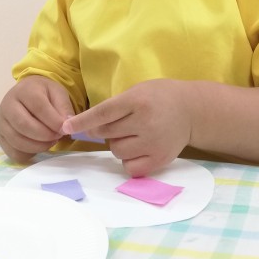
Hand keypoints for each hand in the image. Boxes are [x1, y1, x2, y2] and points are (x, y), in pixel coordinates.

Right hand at [0, 76, 74, 162]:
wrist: (27, 94)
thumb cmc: (44, 94)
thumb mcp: (58, 93)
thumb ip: (64, 108)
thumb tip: (67, 125)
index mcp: (24, 91)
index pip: (38, 107)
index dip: (53, 121)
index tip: (65, 129)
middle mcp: (8, 105)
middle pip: (24, 125)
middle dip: (45, 135)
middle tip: (58, 136)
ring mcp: (1, 122)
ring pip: (17, 141)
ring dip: (39, 146)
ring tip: (51, 141)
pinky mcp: (1, 137)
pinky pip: (13, 152)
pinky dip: (29, 154)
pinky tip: (39, 146)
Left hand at [61, 79, 193, 176]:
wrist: (192, 110)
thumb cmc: (159, 97)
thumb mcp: (138, 91)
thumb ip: (116, 106)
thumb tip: (88, 127)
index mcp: (138, 101)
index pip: (103, 113)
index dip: (82, 121)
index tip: (66, 127)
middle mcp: (145, 122)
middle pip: (107, 134)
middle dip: (107, 130)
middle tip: (124, 122)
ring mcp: (153, 143)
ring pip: (116, 151)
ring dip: (119, 144)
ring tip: (134, 134)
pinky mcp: (159, 159)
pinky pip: (130, 167)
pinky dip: (129, 160)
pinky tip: (139, 149)